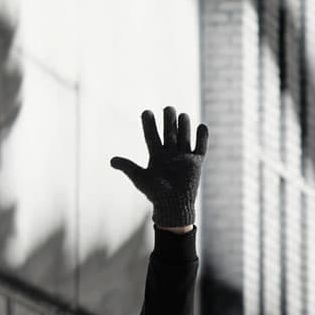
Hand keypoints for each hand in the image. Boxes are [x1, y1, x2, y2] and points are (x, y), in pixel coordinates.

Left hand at [109, 106, 208, 229]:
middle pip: (170, 133)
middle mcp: (170, 154)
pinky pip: (200, 148)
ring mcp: (183, 158)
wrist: (174, 206)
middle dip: (169, 121)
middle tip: (168, 108)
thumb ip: (128, 167)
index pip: (152, 136)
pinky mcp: (196, 163)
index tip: (146, 112)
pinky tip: (202, 126)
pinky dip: (202, 138)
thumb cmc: (156, 194)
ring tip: (182, 115)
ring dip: (184, 126)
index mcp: (156, 156)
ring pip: (184, 137)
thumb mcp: (140, 179)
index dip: (149, 125)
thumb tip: (112, 161)